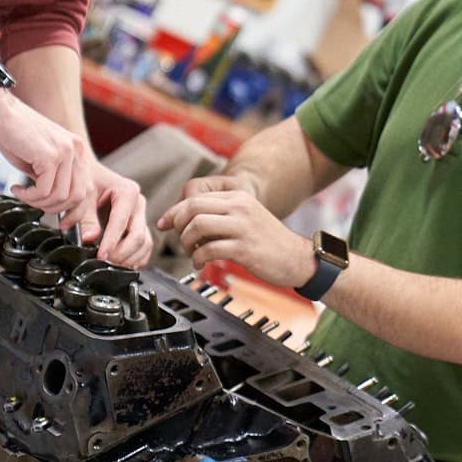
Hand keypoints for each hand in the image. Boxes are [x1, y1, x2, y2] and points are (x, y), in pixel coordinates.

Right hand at [0, 90, 94, 218]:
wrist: (0, 111)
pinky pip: (45, 190)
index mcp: (78, 150)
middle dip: (54, 208)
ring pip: (60, 196)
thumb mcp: (41, 160)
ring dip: (38, 202)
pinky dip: (29, 196)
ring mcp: (66, 151)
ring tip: (23, 194)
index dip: (76, 212)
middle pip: (77, 197)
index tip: (61, 222)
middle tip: (33, 203)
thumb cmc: (15, 135)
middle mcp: (77, 150)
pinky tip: (17, 188)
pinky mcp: (50, 155)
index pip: (87, 190)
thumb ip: (53, 178)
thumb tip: (56, 204)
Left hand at [73, 159, 151, 266]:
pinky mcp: (139, 226)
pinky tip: (122, 264)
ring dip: (130, 258)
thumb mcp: (83, 197)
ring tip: (112, 265)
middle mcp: (138, 203)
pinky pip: (144, 246)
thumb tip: (89, 238)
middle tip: (105, 262)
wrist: (90, 175)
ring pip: (145, 243)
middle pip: (138, 235)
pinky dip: (136, 257)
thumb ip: (86, 218)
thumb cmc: (87, 181)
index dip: (111, 242)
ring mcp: (140, 215)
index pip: (121, 222)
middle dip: (122, 253)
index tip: (101, 256)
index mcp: (127, 191)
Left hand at [157, 186, 314, 289]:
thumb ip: (219, 216)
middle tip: (180, 240)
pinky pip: (209, 249)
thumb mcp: (245, 218)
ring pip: (198, 226)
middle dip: (178, 226)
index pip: (195, 198)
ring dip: (187, 243)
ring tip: (192, 253)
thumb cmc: (268, 243)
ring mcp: (242, 227)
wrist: (297, 258)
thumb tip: (185, 222)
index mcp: (238, 198)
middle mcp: (240, 208)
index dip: (174, 212)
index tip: (164, 224)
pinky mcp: (244, 248)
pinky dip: (198, 258)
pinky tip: (201, 264)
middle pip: (193, 208)